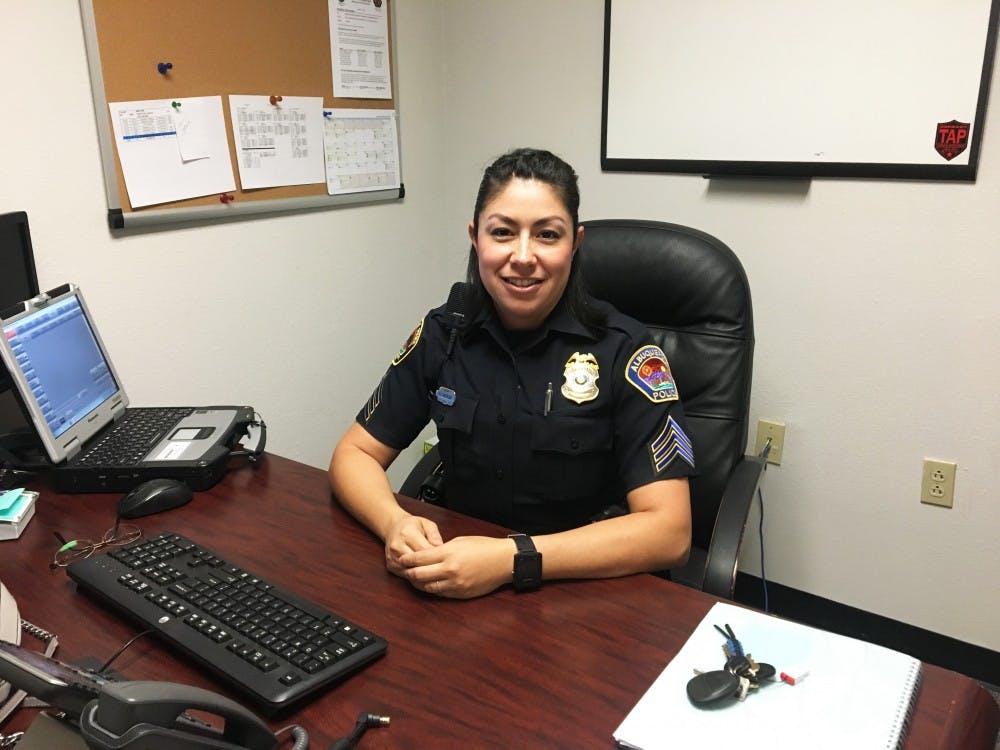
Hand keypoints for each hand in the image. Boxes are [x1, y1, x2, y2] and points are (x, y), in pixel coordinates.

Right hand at [383, 514, 442, 576]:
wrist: (393, 528)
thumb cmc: (413, 525)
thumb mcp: (426, 524)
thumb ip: (434, 534)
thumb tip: (441, 546)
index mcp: (407, 534)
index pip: (423, 551)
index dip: (436, 557)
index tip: (445, 560)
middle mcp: (397, 546)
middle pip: (416, 563)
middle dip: (430, 568)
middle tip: (443, 571)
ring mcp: (392, 557)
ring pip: (410, 572)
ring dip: (423, 576)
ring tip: (436, 576)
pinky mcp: (390, 565)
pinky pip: (405, 576)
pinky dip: (416, 579)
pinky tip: (426, 578)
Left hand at [397, 536, 513, 598]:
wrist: (504, 561)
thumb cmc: (484, 547)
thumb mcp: (460, 541)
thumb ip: (442, 549)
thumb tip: (428, 554)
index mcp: (449, 553)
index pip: (420, 558)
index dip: (407, 559)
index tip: (402, 559)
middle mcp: (450, 570)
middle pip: (419, 575)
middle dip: (409, 572)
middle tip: (404, 570)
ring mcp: (456, 584)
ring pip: (428, 587)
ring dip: (419, 583)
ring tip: (414, 578)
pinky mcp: (461, 593)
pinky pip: (441, 593)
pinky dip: (432, 588)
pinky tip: (430, 584)